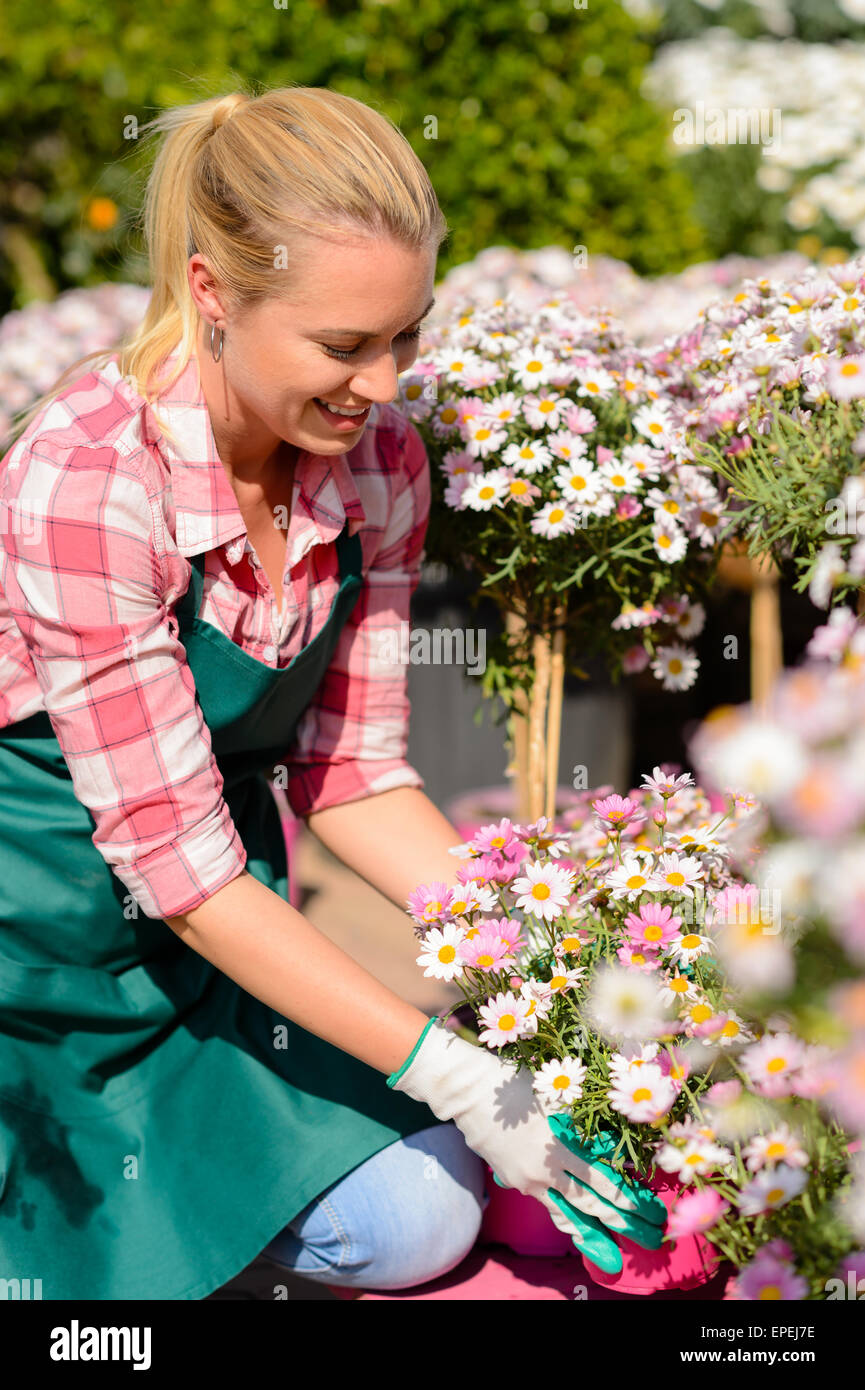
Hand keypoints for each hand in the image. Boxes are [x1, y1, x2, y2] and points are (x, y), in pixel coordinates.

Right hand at [387, 1018, 666, 1274]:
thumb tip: (613, 1146)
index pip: (604, 1182)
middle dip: (623, 1223)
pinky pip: (547, 1205)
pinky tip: (577, 1227)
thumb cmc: (515, 1084)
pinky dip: (566, 1219)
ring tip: (613, 1257)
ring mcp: (528, 1181)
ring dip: (593, 1235)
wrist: (468, 1092)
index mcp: (559, 1148)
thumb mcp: (555, 1097)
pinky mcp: (515, 1181)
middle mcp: (546, 1172)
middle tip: (649, 1237)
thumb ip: (583, 1125)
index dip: (630, 1200)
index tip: (652, 1211)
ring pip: (567, 1214)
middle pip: (591, 1205)